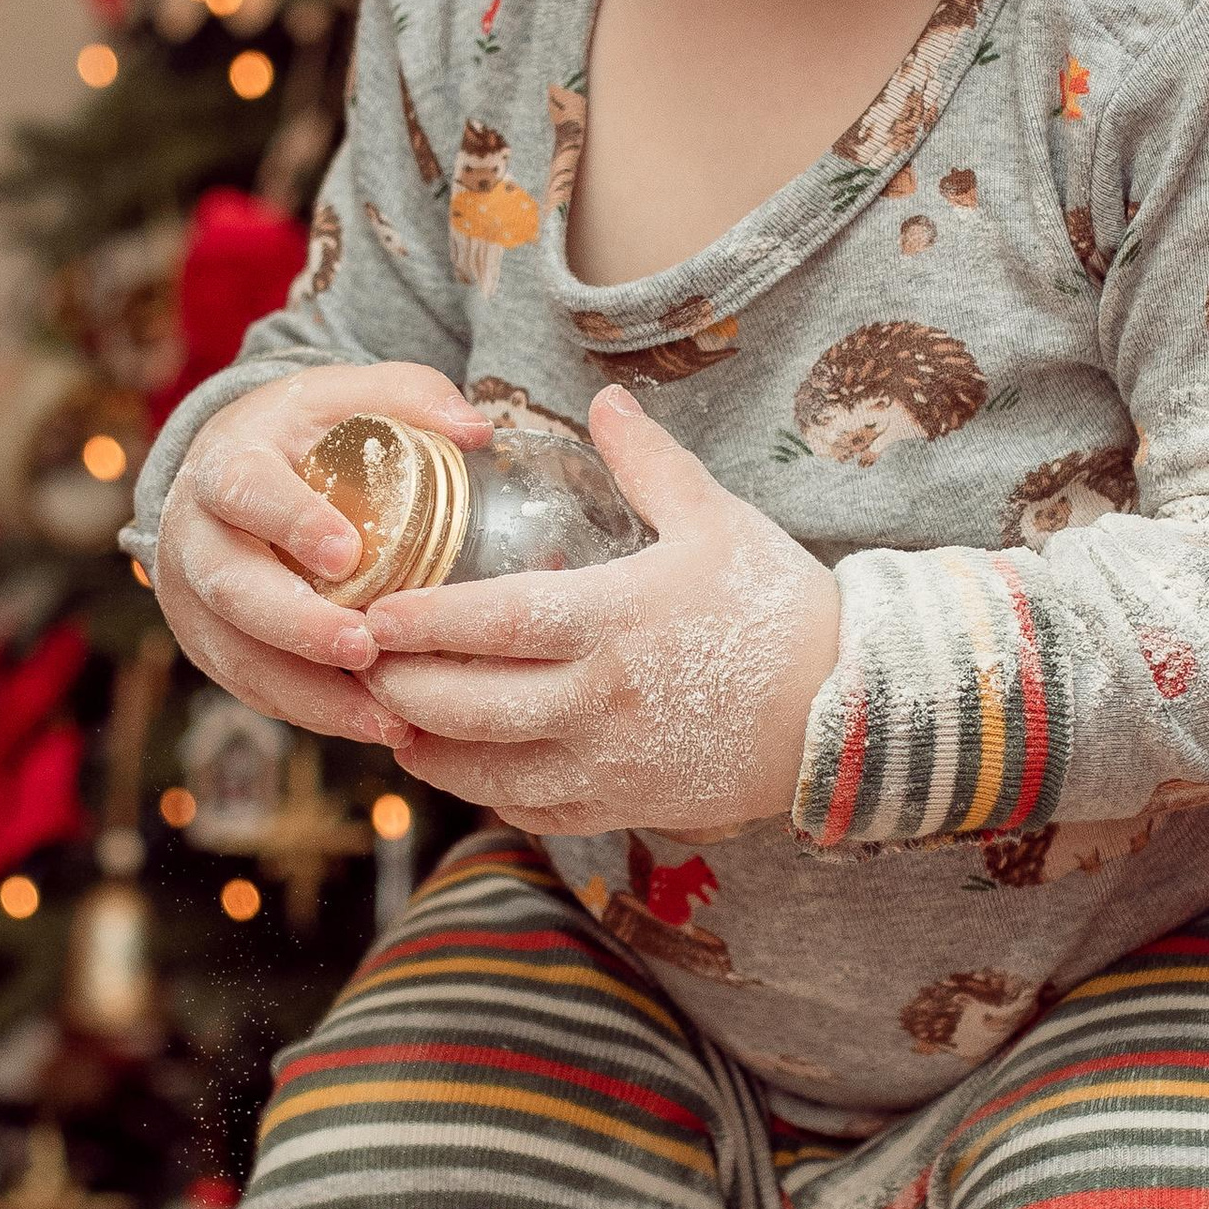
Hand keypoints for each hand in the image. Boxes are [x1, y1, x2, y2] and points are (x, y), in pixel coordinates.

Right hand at [152, 363, 493, 745]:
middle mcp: (196, 533)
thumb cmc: (303, 432)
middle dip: (298, 627)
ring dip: (310, 693)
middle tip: (364, 649)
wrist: (227, 469)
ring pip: (239, 654)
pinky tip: (368, 726)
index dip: (290, 522)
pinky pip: (251, 688)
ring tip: (384, 718)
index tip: (348, 554)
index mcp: (229, 462)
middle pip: (233, 588)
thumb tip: (478, 430)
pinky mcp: (208, 644)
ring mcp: (192, 597)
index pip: (245, 490)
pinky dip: (309, 712)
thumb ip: (412, 396)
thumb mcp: (349, 395)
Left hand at [363, 387, 840, 838]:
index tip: (373, 614)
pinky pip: (538, 811)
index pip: (495, 624)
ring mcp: (612, 763)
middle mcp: (602, 700)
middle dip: (401, 688)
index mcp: (616, 619)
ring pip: (490, 771)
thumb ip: (648, 461)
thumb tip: (603, 397)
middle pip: (471, 706)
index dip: (424, 623)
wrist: (851, 707)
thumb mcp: (718, 519)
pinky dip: (490, 793)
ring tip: (391, 720)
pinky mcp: (629, 805)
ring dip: (429, 749)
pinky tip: (466, 768)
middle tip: (357, 665)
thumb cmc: (782, 605)